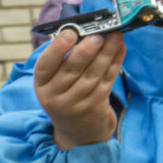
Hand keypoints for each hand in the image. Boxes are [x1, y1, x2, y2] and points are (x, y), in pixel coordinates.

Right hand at [34, 28, 124, 150]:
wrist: (78, 132)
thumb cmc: (67, 95)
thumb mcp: (56, 82)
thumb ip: (65, 59)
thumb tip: (85, 31)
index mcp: (42, 85)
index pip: (45, 65)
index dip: (57, 48)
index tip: (70, 33)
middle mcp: (55, 96)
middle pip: (72, 70)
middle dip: (87, 50)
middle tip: (98, 34)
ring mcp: (76, 104)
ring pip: (93, 74)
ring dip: (107, 53)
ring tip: (116, 36)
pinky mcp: (95, 107)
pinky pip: (107, 81)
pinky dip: (115, 63)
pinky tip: (120, 49)